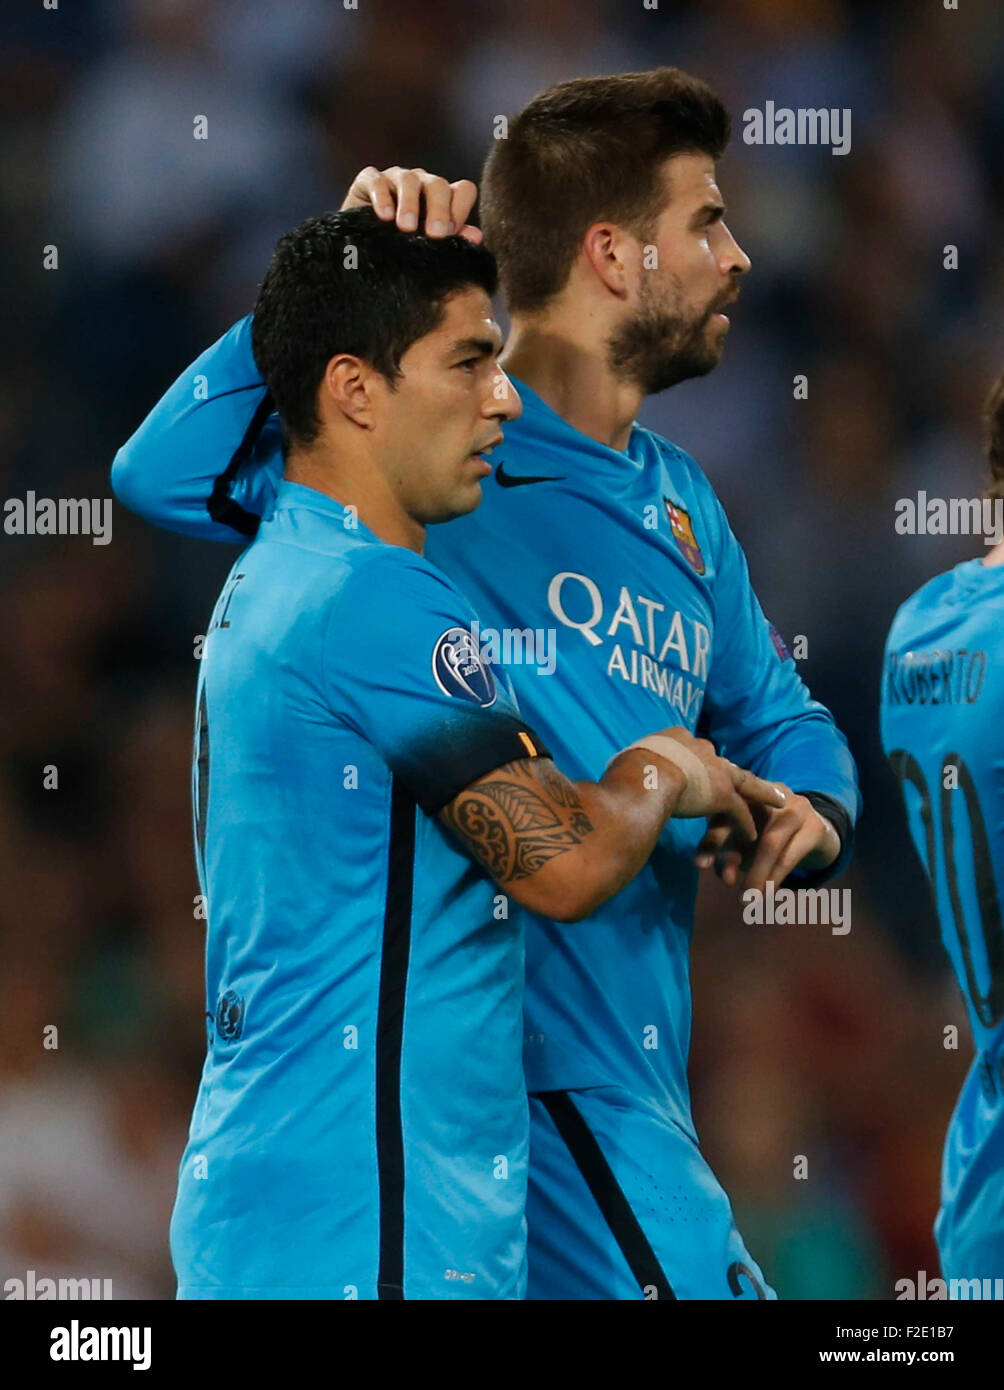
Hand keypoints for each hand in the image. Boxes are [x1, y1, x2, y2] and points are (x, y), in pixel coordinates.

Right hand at [341, 166, 482, 242]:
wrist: (361, 253)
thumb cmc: (401, 251)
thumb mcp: (428, 249)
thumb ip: (453, 241)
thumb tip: (476, 236)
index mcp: (442, 199)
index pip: (463, 191)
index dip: (461, 209)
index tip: (451, 234)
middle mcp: (422, 184)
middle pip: (438, 185)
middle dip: (438, 209)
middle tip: (435, 234)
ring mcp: (395, 179)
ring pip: (409, 180)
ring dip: (409, 204)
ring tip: (406, 228)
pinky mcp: (369, 180)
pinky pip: (377, 181)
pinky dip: (382, 197)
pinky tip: (384, 217)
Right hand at [618, 727, 785, 844]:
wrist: (646, 777)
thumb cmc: (627, 769)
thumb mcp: (627, 760)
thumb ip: (632, 765)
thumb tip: (622, 772)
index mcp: (676, 738)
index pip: (692, 749)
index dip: (696, 760)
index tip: (698, 766)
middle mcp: (701, 748)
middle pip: (721, 763)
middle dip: (729, 774)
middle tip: (738, 781)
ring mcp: (716, 770)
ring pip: (744, 783)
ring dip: (760, 794)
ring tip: (776, 801)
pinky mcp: (723, 794)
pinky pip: (739, 811)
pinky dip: (746, 825)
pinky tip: (752, 837)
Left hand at [695, 782, 840, 892]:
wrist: (818, 831)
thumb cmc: (770, 837)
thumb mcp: (745, 843)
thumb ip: (728, 854)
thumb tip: (725, 878)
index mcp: (747, 794)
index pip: (723, 814)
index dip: (711, 840)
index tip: (700, 865)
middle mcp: (770, 796)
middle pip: (746, 825)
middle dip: (732, 856)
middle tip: (726, 883)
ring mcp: (795, 808)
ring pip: (770, 842)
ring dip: (757, 874)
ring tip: (749, 898)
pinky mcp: (815, 826)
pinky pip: (791, 855)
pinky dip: (776, 877)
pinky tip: (769, 893)